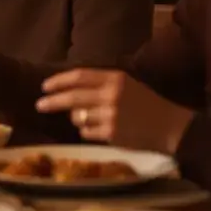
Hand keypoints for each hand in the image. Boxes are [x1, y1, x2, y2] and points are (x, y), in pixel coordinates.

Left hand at [37, 69, 194, 153]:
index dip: (58, 81)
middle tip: (40, 104)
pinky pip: (86, 133)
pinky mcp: (111, 134)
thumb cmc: (146, 104)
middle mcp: (111, 95)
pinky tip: (102, 130)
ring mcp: (111, 116)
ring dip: (78, 119)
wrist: (171, 127)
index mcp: (115, 78)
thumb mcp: (127, 84)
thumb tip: (68, 88)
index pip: (79, 76)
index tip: (45, 86)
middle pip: (72, 97)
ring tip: (92, 119)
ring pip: (78, 117)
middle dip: (52, 101)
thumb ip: (101, 83)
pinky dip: (88, 132)